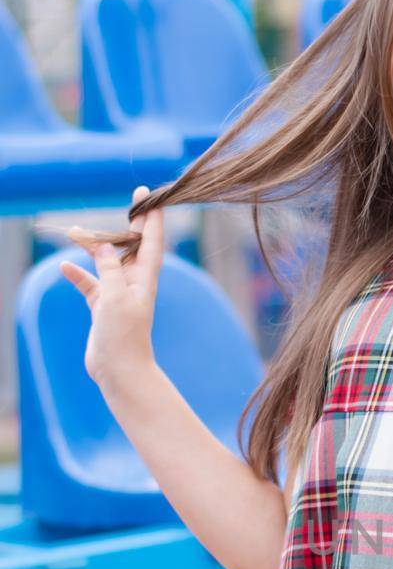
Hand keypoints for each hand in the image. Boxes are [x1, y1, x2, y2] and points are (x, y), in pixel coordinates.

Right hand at [58, 185, 162, 387]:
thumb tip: (102, 245)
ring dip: (94, 248)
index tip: (150, 196)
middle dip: (132, 223)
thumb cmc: (123, 336)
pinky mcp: (104, 307)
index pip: (151, 242)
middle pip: (133, 247)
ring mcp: (118, 294)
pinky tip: (64, 267)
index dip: (152, 218)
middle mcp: (134, 284)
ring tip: (75, 232)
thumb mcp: (115, 297)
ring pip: (107, 262)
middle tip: (134, 199)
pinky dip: (78, 275)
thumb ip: (109, 268)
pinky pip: (90, 284)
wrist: (120, 371)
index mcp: (144, 279)